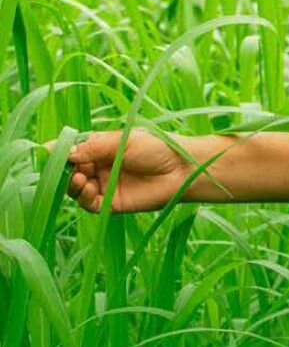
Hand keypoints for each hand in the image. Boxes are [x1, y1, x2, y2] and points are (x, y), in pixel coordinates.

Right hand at [59, 128, 190, 212]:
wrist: (182, 169)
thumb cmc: (157, 148)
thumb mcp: (123, 142)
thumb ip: (93, 148)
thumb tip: (61, 151)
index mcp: (102, 149)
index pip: (74, 151)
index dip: (61, 153)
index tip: (48, 153)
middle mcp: (100, 167)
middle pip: (71, 171)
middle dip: (65, 170)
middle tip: (66, 168)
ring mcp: (105, 185)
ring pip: (77, 189)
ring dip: (72, 184)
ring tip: (78, 178)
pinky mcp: (112, 203)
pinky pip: (90, 204)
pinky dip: (83, 198)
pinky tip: (87, 188)